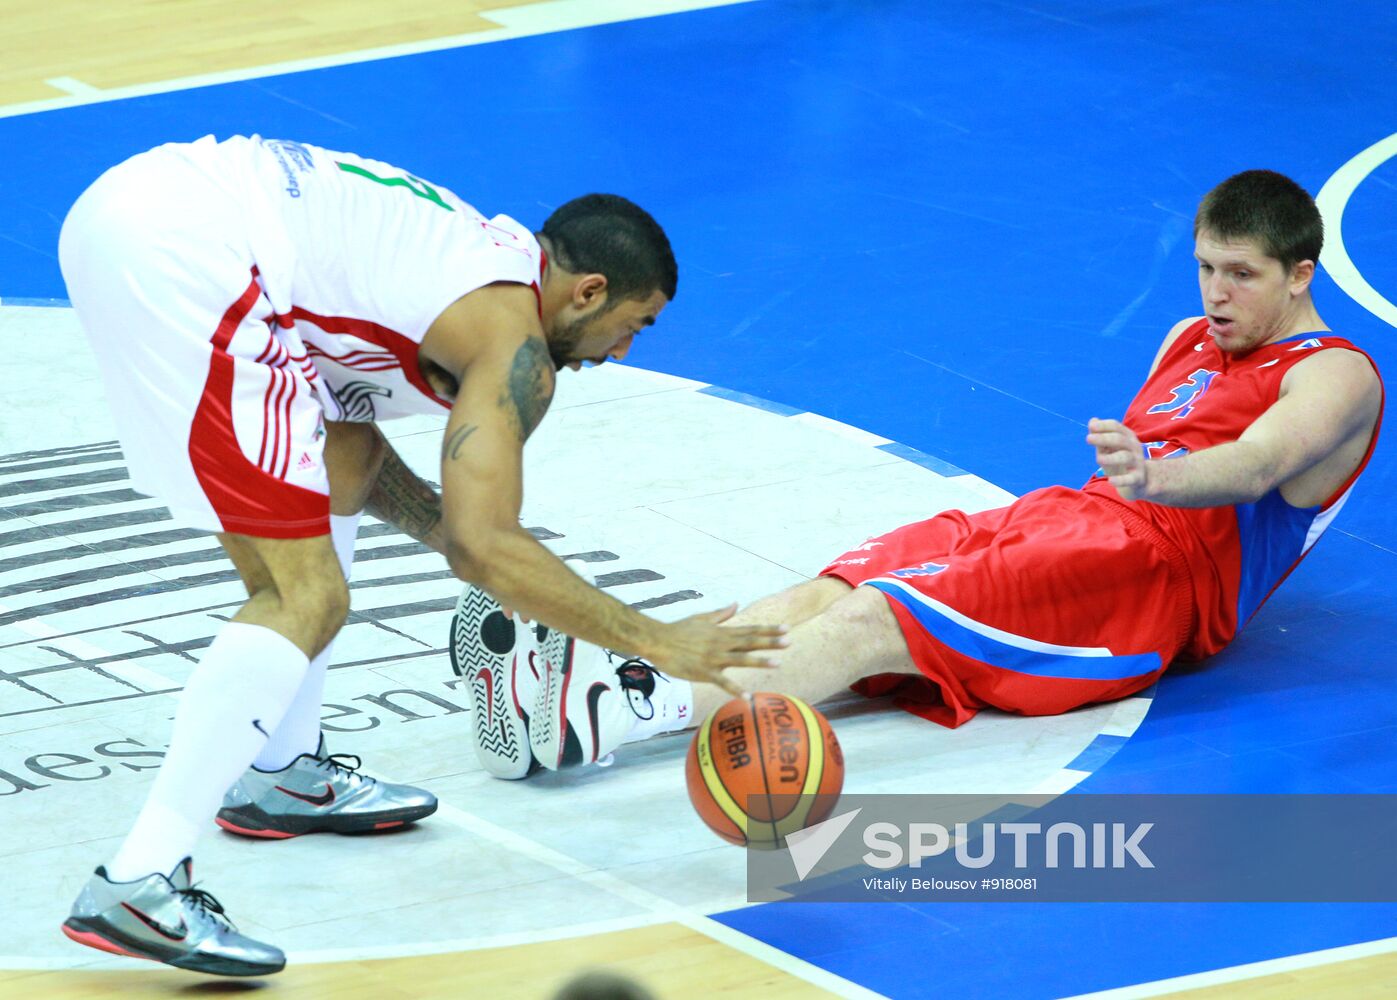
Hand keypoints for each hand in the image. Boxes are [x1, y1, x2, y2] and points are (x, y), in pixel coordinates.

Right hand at [646, 604, 787, 696]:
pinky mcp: (704, 672)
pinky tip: (747, 696)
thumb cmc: (678, 630)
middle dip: (770, 642)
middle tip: (788, 642)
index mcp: (722, 632)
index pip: (749, 630)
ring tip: (777, 662)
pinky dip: (734, 689)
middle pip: (749, 642)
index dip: (768, 630)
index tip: (785, 629)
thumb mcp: (701, 619)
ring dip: (759, 660)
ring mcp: (713, 658)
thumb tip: (736, 604)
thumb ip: (721, 614)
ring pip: (740, 659)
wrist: (657, 640)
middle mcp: (721, 643)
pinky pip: (722, 682)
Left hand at [1087, 417, 1149, 499]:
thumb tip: (1092, 420)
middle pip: (1120, 440)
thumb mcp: (1108, 448)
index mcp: (1126, 437)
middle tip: (1088, 439)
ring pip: (1125, 457)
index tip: (1091, 427)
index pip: (1116, 427)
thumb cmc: (1119, 461)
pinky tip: (1110, 481)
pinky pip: (1130, 478)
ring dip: (1111, 458)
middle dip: (1104, 438)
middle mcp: (1133, 447)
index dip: (1104, 426)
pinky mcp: (1137, 478)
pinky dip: (1121, 480)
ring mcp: (1136, 462)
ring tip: (1098, 459)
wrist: (1140, 481)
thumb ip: (1100, 435)